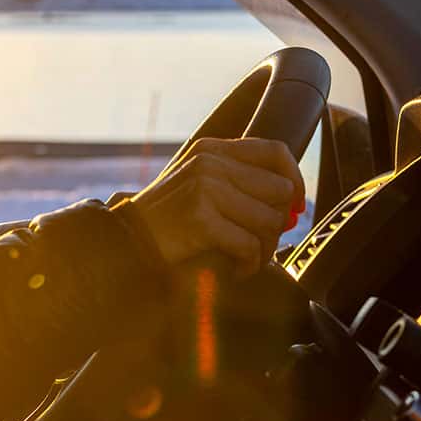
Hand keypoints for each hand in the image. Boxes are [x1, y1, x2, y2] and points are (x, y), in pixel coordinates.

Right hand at [121, 138, 305, 276]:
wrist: (125, 243)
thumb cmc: (166, 223)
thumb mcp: (198, 185)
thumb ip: (236, 182)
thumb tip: (289, 204)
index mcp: (212, 150)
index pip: (275, 152)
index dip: (294, 179)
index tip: (295, 205)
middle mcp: (210, 163)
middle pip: (278, 191)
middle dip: (275, 224)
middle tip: (259, 243)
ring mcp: (205, 188)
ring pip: (269, 221)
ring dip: (263, 249)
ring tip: (245, 259)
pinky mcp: (201, 218)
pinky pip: (250, 245)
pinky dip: (249, 265)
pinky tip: (235, 270)